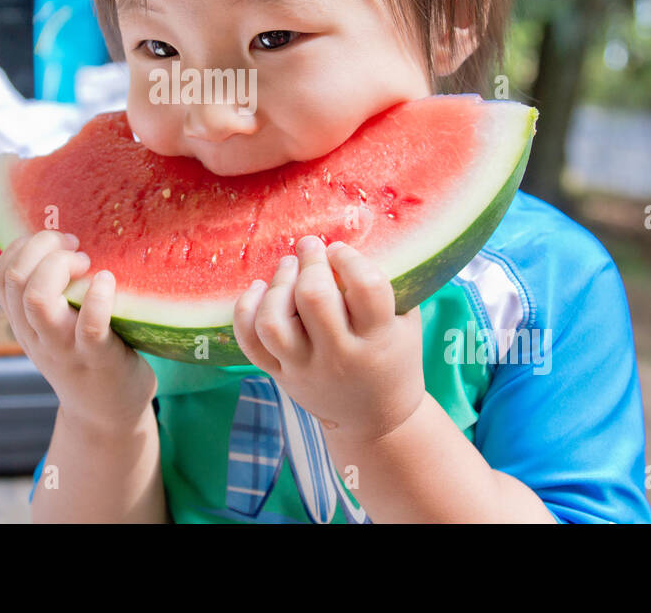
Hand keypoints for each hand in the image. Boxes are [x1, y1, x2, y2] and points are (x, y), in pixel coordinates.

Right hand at [0, 230, 156, 433]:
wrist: (107, 417)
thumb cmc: (87, 357)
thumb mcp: (54, 329)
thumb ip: (49, 294)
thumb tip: (62, 241)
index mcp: (24, 324)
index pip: (1, 276)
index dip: (24, 247)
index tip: (56, 243)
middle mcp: (36, 335)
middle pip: (15, 279)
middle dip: (43, 247)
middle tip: (76, 248)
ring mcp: (65, 349)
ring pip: (38, 300)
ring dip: (61, 268)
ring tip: (87, 263)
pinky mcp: (99, 359)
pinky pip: (90, 326)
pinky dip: (98, 296)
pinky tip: (108, 280)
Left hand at [231, 235, 427, 442]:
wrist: (376, 420)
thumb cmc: (393, 357)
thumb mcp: (405, 322)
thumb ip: (388, 283)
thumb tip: (357, 229)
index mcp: (378, 339)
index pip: (365, 287)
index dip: (349, 258)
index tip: (340, 251)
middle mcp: (340, 356)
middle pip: (314, 298)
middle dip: (310, 262)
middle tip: (310, 247)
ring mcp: (304, 368)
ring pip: (274, 322)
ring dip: (277, 284)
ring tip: (288, 266)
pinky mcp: (279, 375)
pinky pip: (250, 343)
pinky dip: (245, 310)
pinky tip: (258, 288)